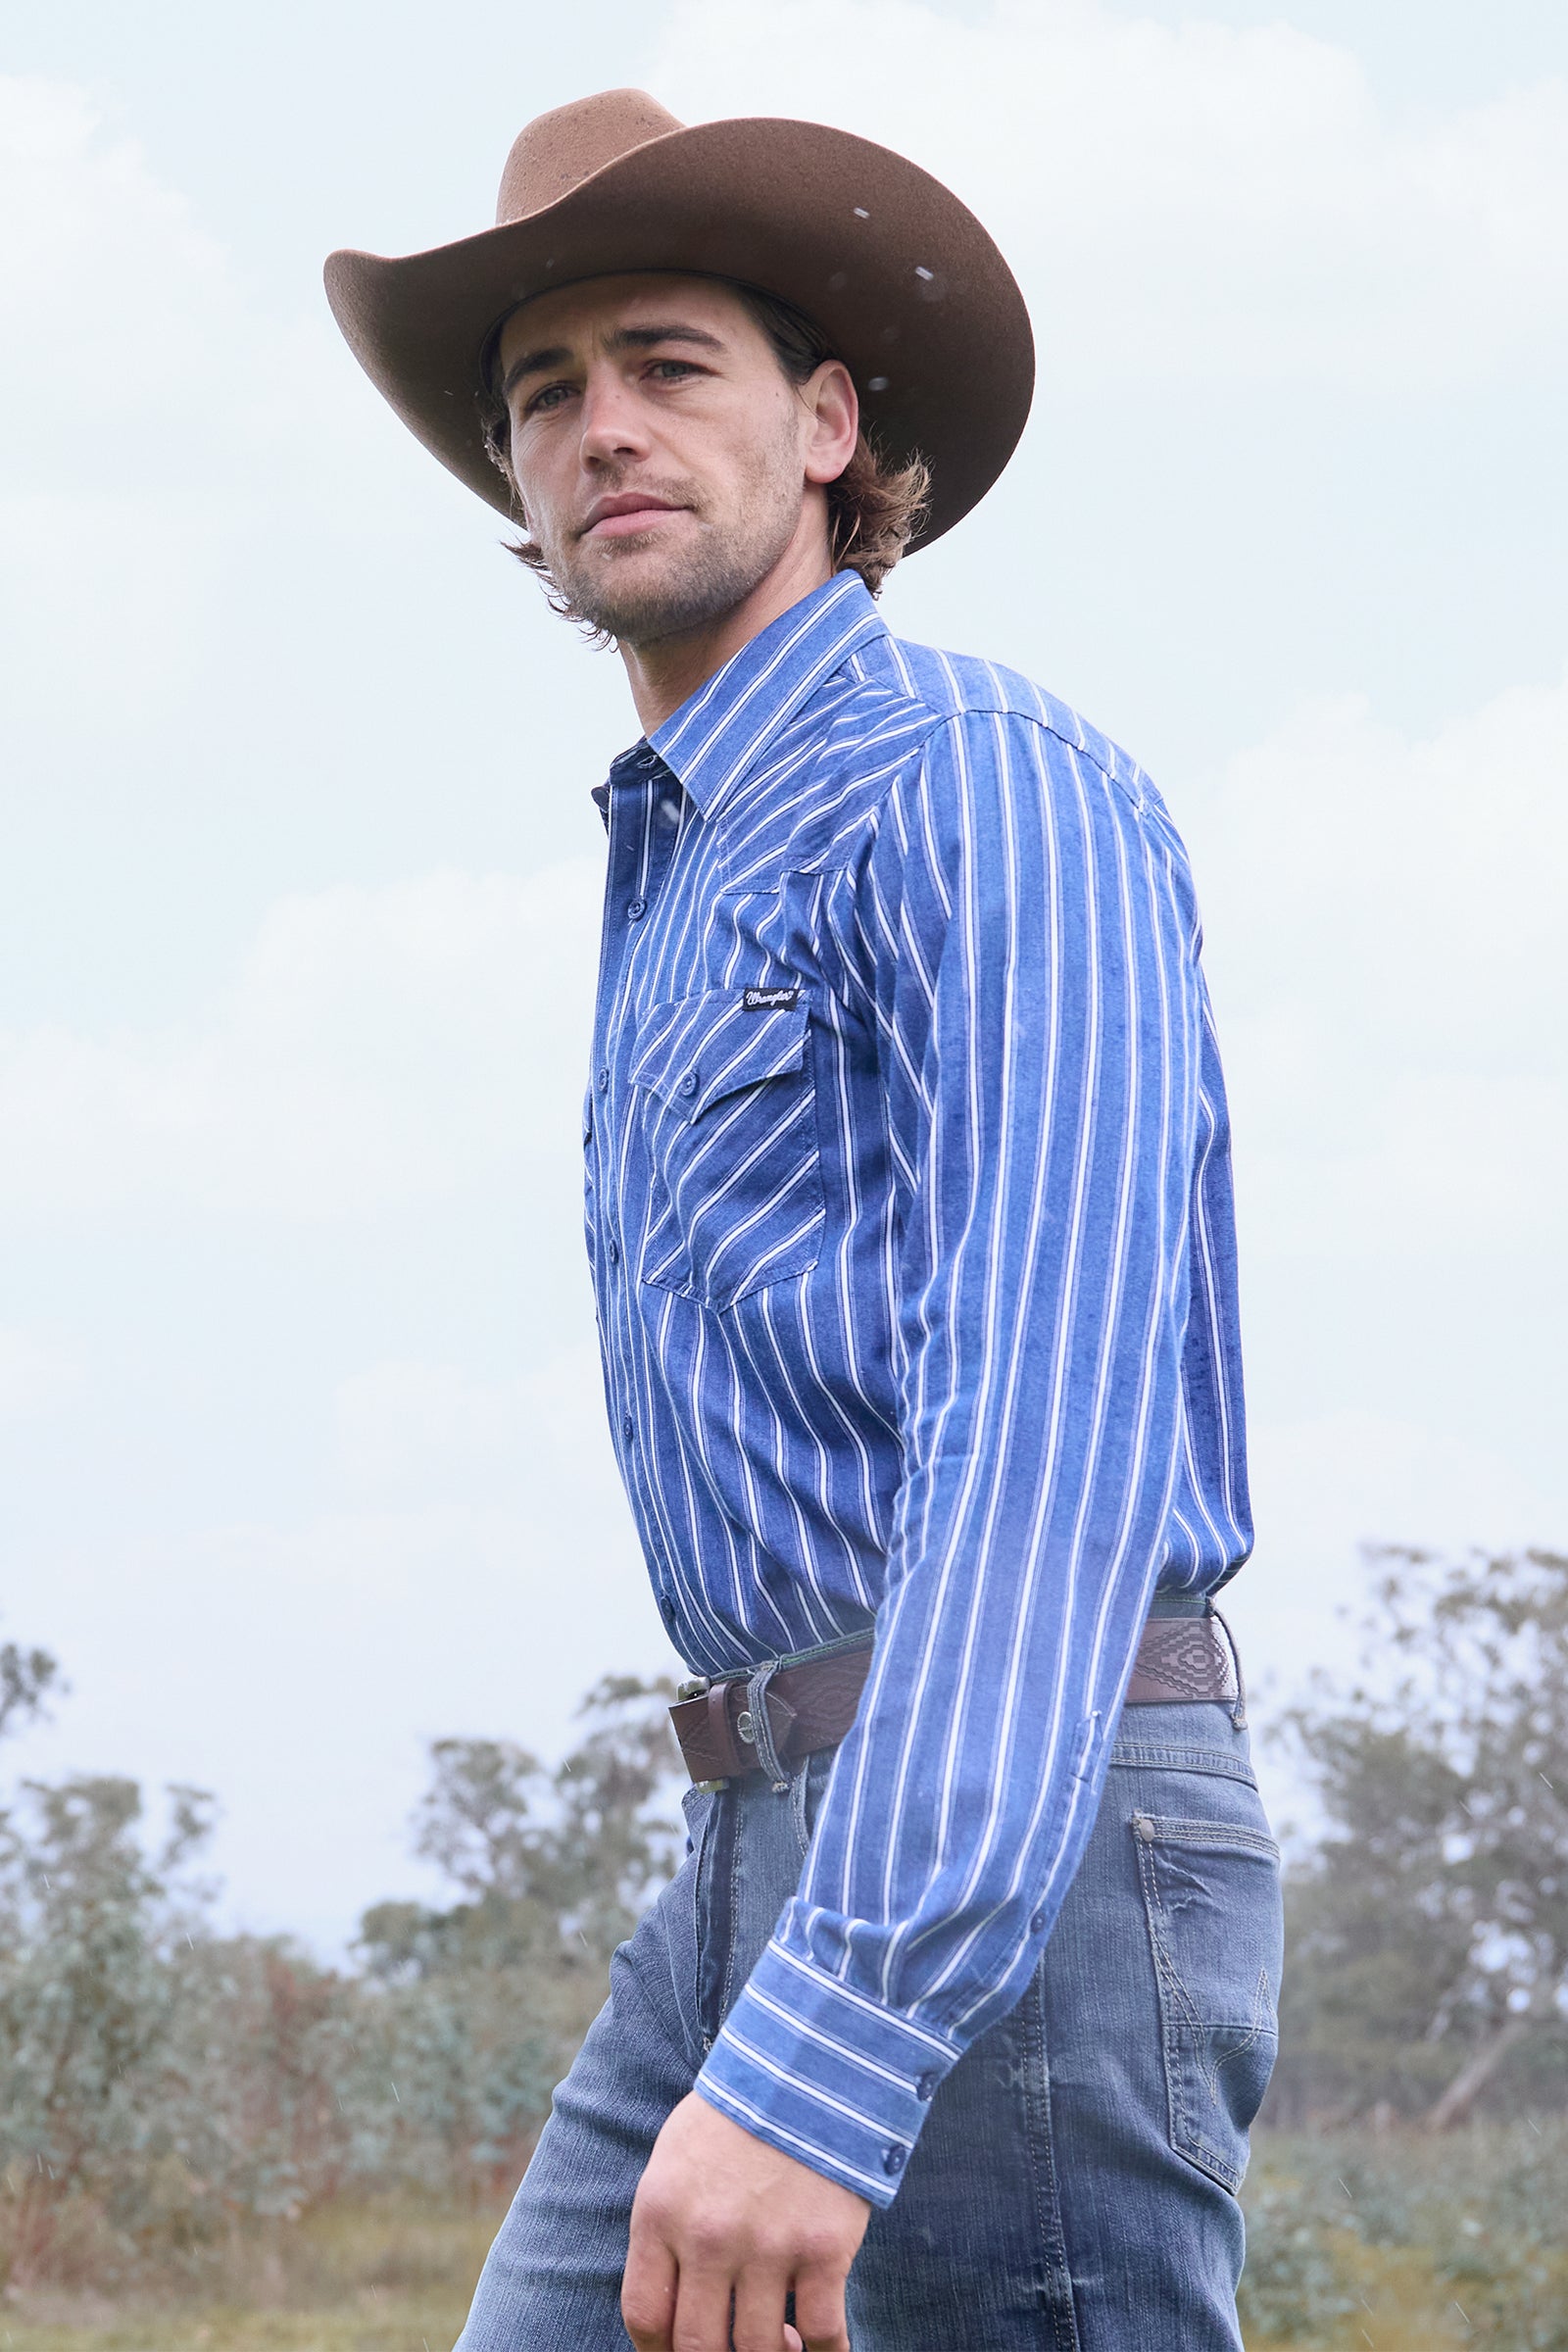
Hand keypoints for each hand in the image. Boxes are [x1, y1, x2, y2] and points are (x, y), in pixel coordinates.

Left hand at [621, 2091, 870, 2351]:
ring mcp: (767, 2246)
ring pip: (758, 2349)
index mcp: (661, 2212)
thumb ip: (667, 2227)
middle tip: (732, 2348)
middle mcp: (707, 2236)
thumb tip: (674, 2302)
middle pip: (697, 2346)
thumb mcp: (676, 2158)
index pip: (645, 2316)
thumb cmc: (739, 2114)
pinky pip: (823, 2332)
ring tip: (782, 2346)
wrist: (810, 2064)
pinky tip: (824, 2351)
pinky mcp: (823, 2248)